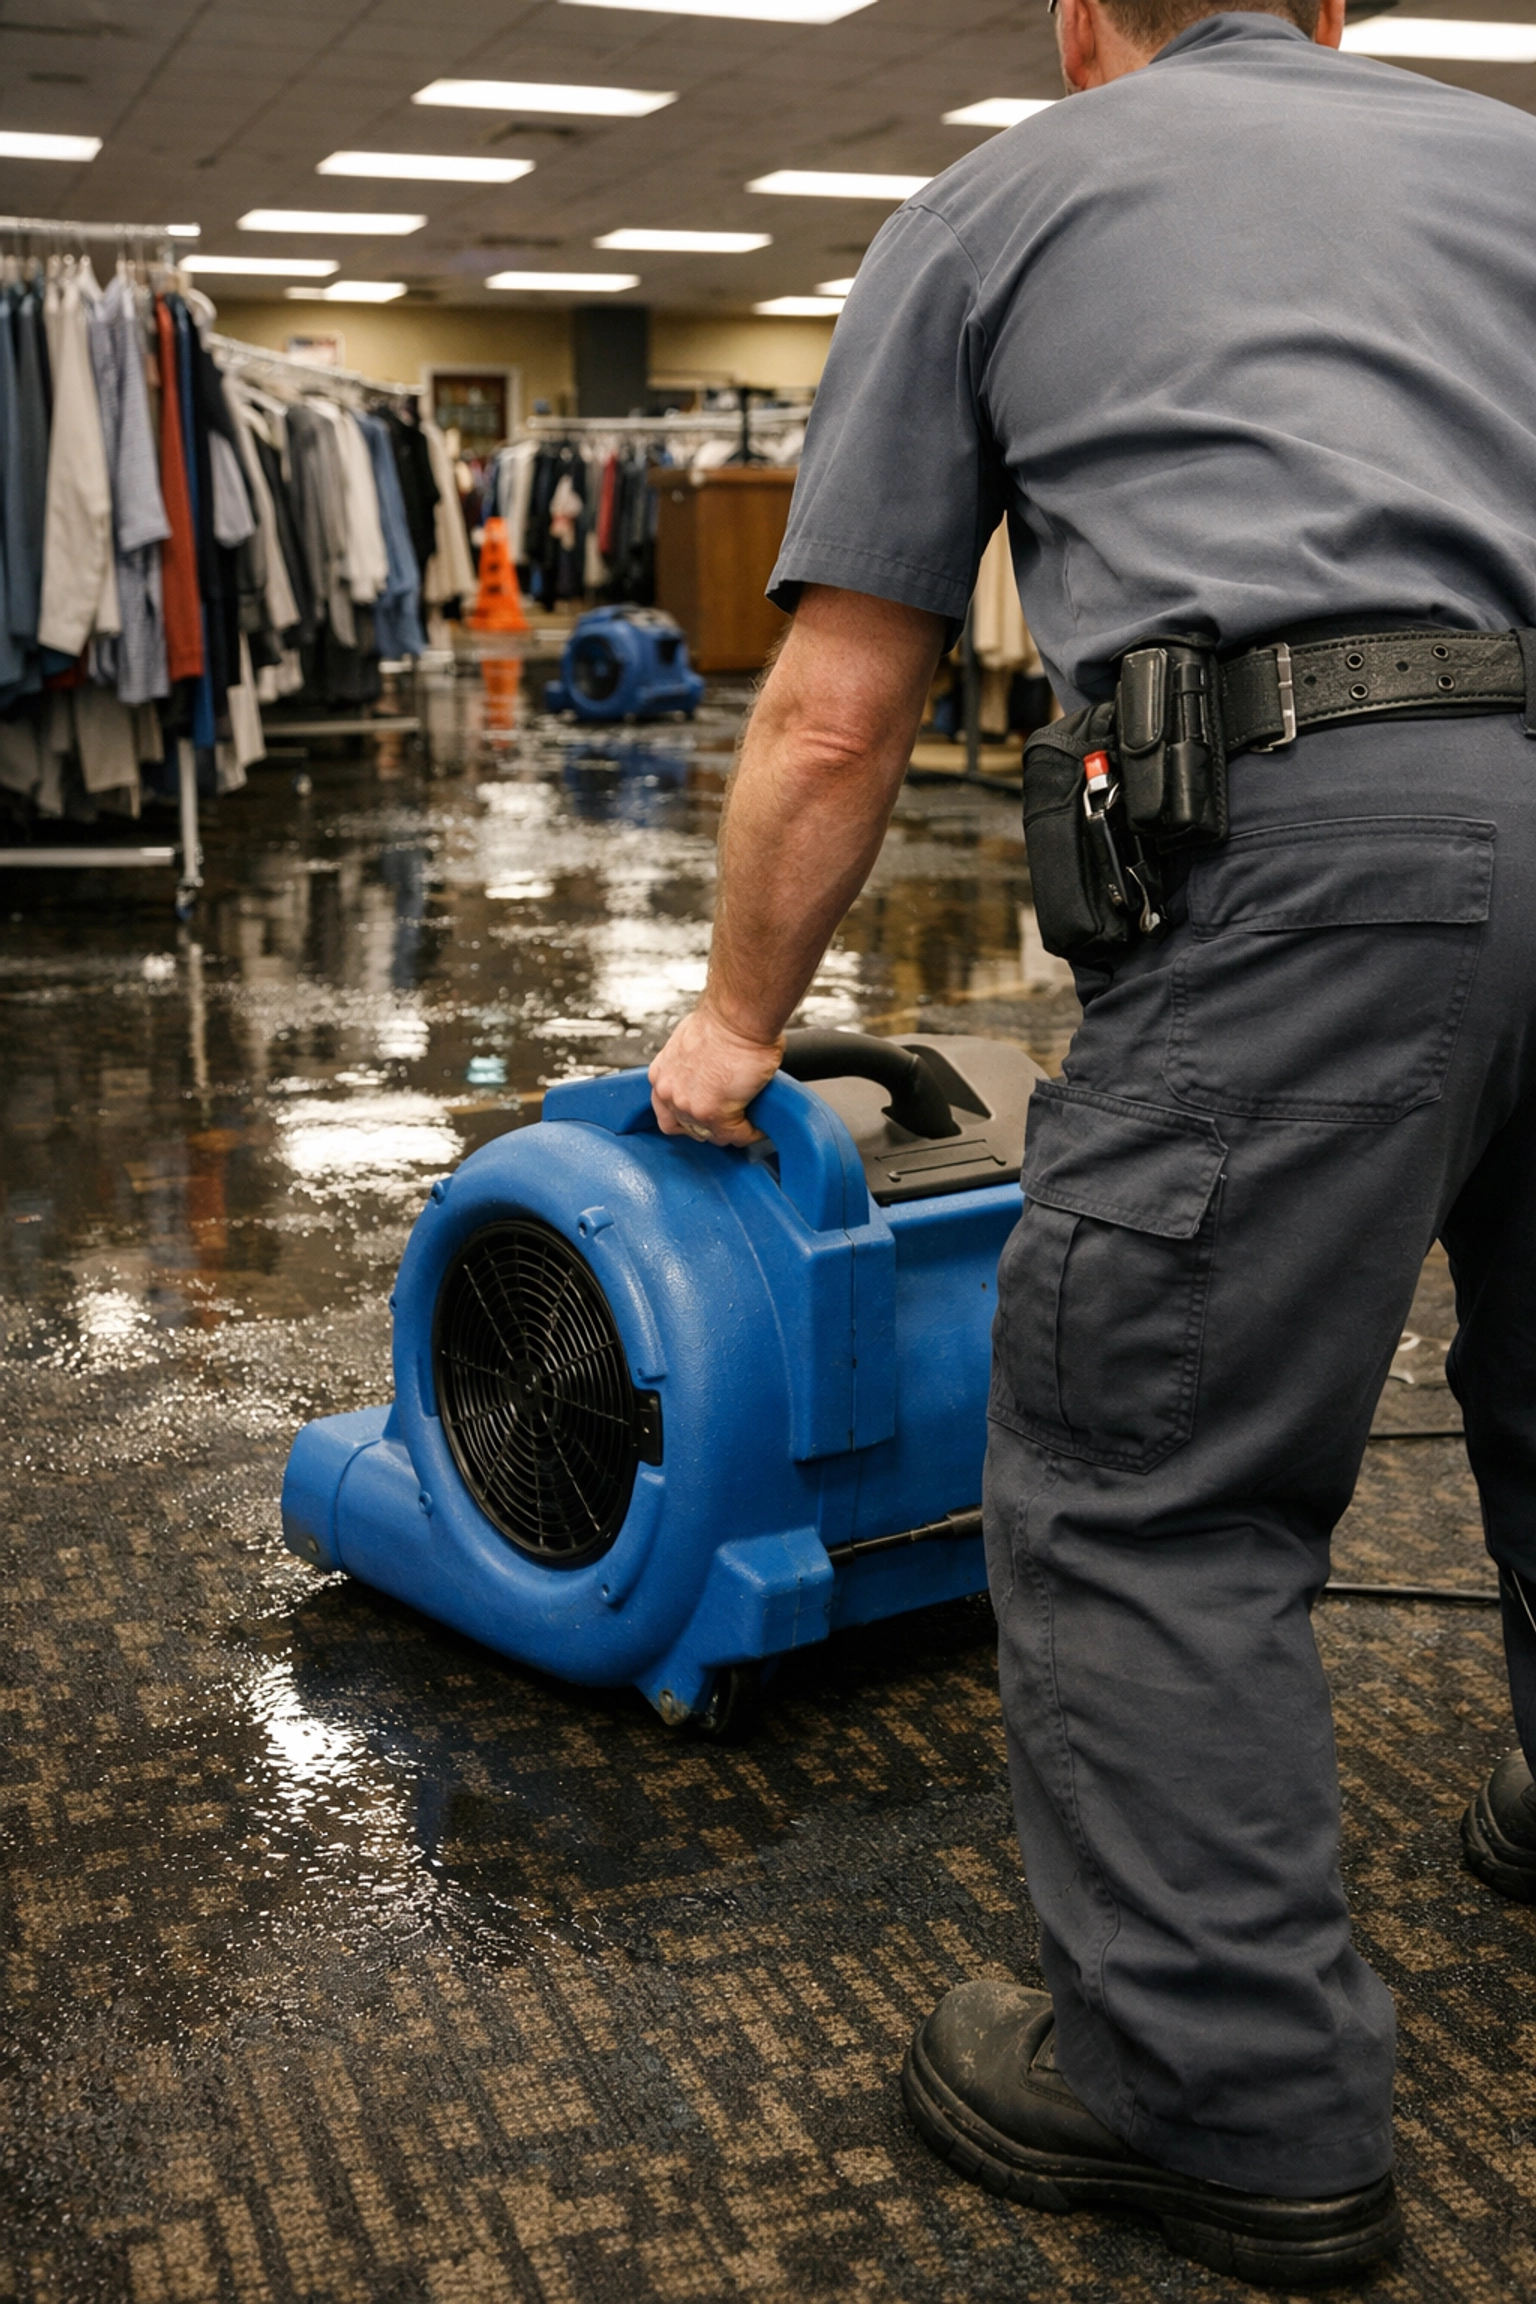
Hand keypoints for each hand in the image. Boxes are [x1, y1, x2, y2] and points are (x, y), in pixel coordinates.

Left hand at [649, 1005, 783, 1146]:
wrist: (737, 1017)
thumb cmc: (723, 1020)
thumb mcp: (692, 1042)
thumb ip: (691, 1064)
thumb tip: (708, 1071)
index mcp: (661, 1075)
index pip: (667, 1111)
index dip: (689, 1115)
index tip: (704, 1114)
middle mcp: (669, 1094)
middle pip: (687, 1128)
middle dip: (708, 1125)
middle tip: (727, 1118)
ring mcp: (690, 1107)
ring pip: (712, 1135)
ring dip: (731, 1131)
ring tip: (746, 1123)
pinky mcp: (716, 1115)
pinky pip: (738, 1135)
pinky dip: (751, 1132)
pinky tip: (760, 1125)